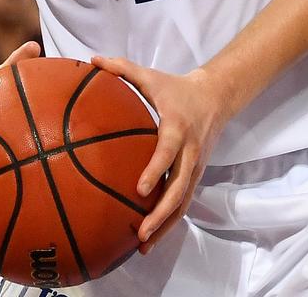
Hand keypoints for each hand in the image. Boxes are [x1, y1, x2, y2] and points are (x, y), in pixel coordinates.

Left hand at [91, 56, 227, 253]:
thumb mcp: (151, 76)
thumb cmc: (176, 88)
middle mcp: (190, 151)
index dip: (156, 171)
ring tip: (142, 246)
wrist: (216, 97)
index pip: (168, 153)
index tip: (140, 190)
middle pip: (179, 189)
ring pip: (183, 202)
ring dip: (165, 226)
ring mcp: (195, 166)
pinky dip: (169, 222)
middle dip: (161, 214)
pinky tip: (149, 239)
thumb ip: (121, 69)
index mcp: (177, 127)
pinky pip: (183, 202)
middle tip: (140, 232)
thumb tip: (91, 60)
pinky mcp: (196, 175)